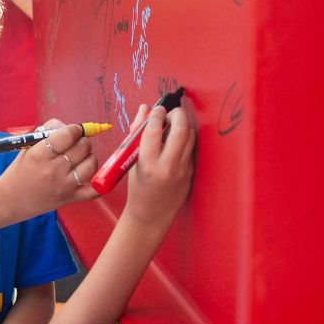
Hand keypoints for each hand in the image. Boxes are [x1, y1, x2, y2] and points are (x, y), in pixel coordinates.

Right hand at [0, 120, 99, 216]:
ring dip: (88, 157)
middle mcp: (53, 170)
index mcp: (39, 155)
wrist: (11, 199)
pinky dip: (98, 182)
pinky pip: (95, 189)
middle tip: (74, 145)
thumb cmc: (21, 169)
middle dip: (81, 142)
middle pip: (82, 147)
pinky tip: (89, 176)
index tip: (73, 131)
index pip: (68, 135)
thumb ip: (49, 131)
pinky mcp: (71, 198)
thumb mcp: (28, 146)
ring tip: (79, 159)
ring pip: (91, 163)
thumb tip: (73, 127)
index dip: (74, 130)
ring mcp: (64, 186)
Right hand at [124, 104, 195, 227]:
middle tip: (169, 112)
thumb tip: (144, 109)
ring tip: (172, 125)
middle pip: (180, 129)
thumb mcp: (132, 162)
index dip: (156, 115)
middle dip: (176, 114)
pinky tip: (175, 140)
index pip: (153, 131)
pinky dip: (184, 139)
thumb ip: (137, 134)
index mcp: (148, 165)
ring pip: (190, 136)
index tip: (156, 109)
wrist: (151, 215)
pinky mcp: (191, 172)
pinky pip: (190, 148)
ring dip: (182, 125)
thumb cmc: (138, 188)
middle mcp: (168, 167)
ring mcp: (182, 170)